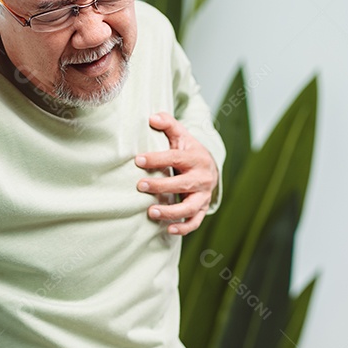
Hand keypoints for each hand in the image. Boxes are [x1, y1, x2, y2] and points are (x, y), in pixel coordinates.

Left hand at [135, 112, 218, 235]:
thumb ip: (167, 124)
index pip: (175, 158)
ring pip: (189, 207)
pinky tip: (168, 230)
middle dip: (161, 186)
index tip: (137, 160)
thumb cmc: (188, 150)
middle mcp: (202, 177)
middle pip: (182, 184)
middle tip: (140, 186)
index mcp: (195, 157)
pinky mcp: (202, 208)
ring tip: (151, 212)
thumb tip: (152, 117)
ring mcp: (203, 195)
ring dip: (171, 211)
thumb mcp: (180, 135)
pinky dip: (183, 228)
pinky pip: (195, 221)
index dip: (156, 159)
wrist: (210, 167)